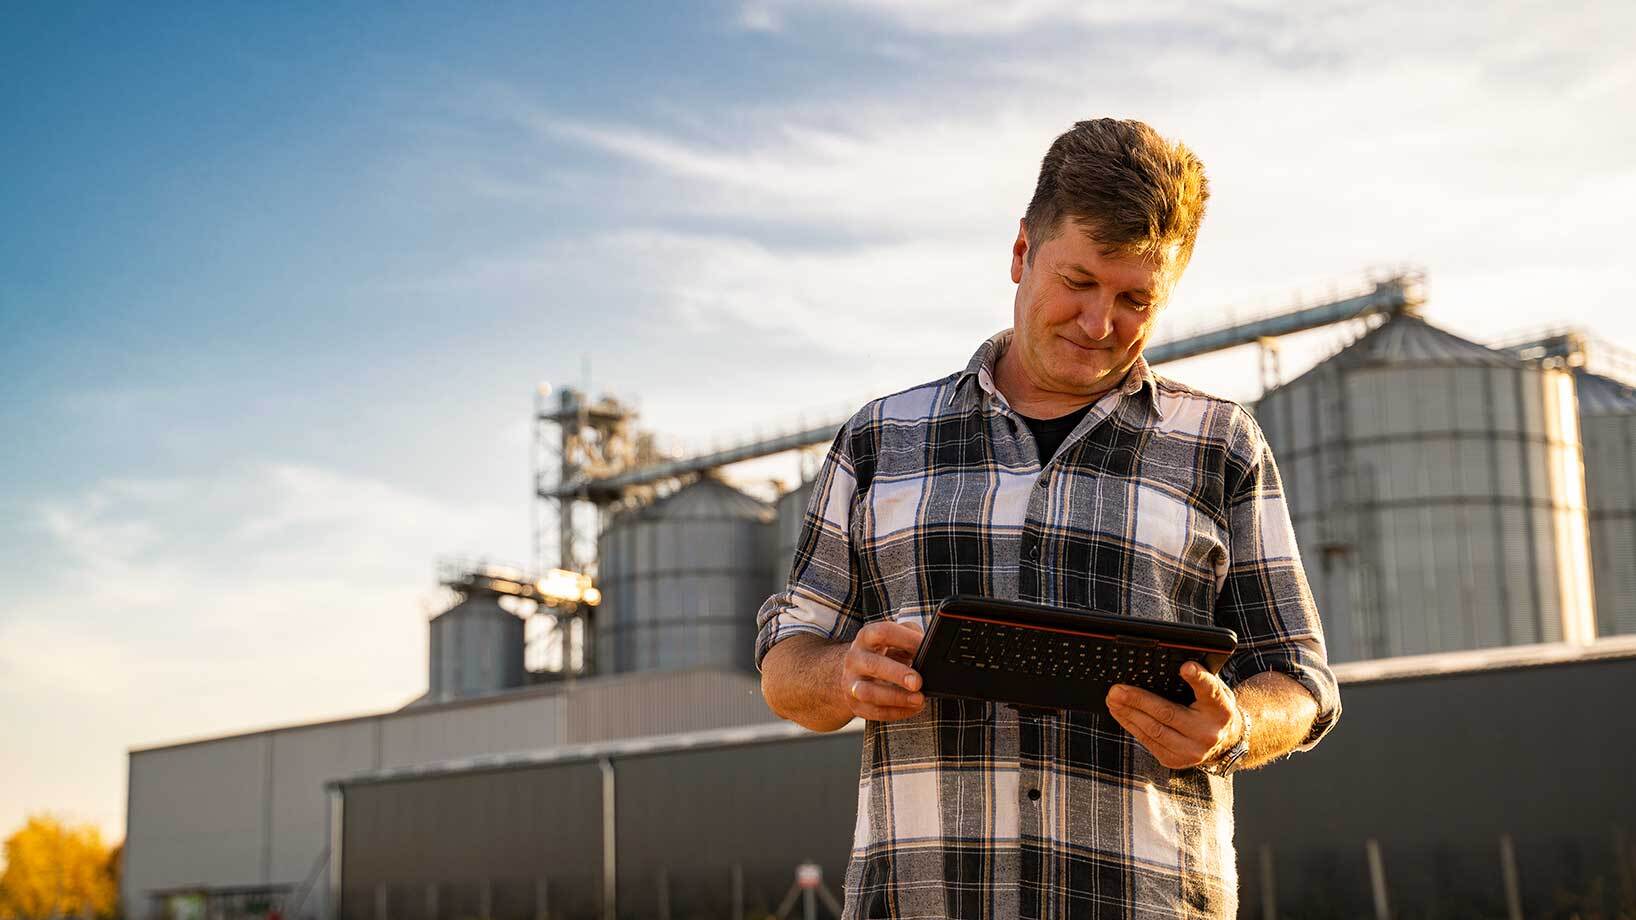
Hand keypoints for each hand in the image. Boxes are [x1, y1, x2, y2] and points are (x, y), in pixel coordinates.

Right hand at [841, 620, 925, 721]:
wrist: (856, 671)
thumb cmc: (883, 652)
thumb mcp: (895, 638)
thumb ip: (912, 637)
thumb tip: (930, 649)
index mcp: (867, 637)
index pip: (884, 633)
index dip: (906, 639)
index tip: (925, 647)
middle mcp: (855, 658)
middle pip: (873, 664)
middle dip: (897, 674)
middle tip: (918, 682)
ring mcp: (851, 682)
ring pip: (868, 692)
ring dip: (895, 697)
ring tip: (919, 699)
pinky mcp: (854, 704)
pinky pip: (874, 711)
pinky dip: (897, 711)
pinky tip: (914, 707)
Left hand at [1105, 661, 1243, 769]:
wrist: (1224, 742)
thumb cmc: (1212, 709)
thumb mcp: (1214, 690)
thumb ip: (1199, 678)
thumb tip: (1177, 665)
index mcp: (1221, 708)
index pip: (1210, 690)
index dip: (1198, 678)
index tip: (1186, 667)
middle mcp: (1208, 732)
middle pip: (1168, 713)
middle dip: (1137, 700)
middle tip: (1117, 690)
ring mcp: (1191, 751)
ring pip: (1153, 731)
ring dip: (1128, 714)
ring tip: (1113, 700)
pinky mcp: (1175, 760)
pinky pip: (1148, 742)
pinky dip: (1132, 726)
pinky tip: (1121, 713)